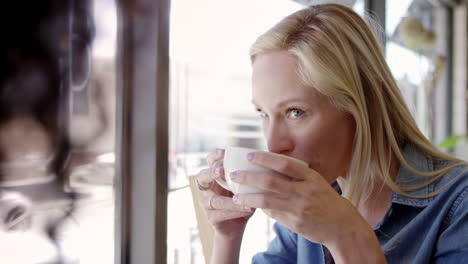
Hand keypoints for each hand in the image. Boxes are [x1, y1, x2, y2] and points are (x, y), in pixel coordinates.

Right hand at [196, 149, 254, 238]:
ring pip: (213, 200)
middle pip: (202, 177)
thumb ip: (250, 176)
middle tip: (221, 171)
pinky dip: (235, 211)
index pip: (210, 162)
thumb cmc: (243, 201)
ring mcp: (207, 204)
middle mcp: (208, 189)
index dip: (214, 156)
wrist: (236, 227)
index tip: (223, 152)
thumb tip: (267, 159)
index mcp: (216, 177)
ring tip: (240, 197)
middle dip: (210, 173)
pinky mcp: (211, 218)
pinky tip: (248, 209)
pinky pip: (221, 214)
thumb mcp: (246, 187)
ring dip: (228, 199)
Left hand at [229, 152, 374, 251]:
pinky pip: (272, 213)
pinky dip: (260, 208)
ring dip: (248, 197)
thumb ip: (296, 176)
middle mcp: (304, 191)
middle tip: (234, 175)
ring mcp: (299, 208)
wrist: (342, 226)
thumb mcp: (315, 182)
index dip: (265, 158)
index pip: (284, 164)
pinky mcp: (295, 222)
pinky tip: (251, 205)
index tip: (249, 155)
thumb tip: (269, 170)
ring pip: (266, 201)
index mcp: (310, 177)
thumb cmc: (326, 200)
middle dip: (248, 177)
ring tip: (235, 196)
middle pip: (270, 182)